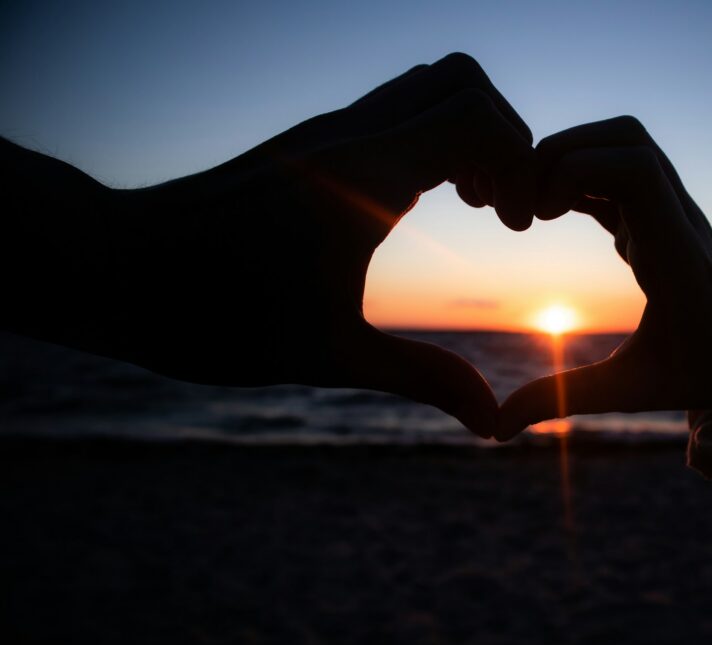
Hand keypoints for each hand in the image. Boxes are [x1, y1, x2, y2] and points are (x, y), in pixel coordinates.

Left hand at [109, 53, 533, 436]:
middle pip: (460, 80)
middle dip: (503, 137)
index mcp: (364, 178)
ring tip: (472, 203)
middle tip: (501, 209)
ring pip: (424, 84)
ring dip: (466, 133)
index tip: (516, 227)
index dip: (520, 163)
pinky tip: (422, 202)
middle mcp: (349, 136)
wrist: (117, 271)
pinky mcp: (311, 143)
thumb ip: (423, 378)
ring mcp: (327, 131)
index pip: (475, 116)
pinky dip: (429, 139)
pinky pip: (392, 109)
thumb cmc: (216, 316)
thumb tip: (491, 422)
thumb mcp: (332, 354)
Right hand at [497, 116, 711, 439]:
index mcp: (676, 256)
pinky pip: (620, 166)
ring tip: (535, 207)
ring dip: (572, 156)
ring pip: (625, 142)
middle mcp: (680, 220)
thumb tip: (498, 427)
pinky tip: (552, 211)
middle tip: (527, 203)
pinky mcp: (664, 211)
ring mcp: (675, 209)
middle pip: (627, 138)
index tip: (541, 214)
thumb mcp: (633, 390)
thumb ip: (566, 400)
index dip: (576, 169)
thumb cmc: (704, 373)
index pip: (636, 170)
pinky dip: (580, 173)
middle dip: (564, 152)